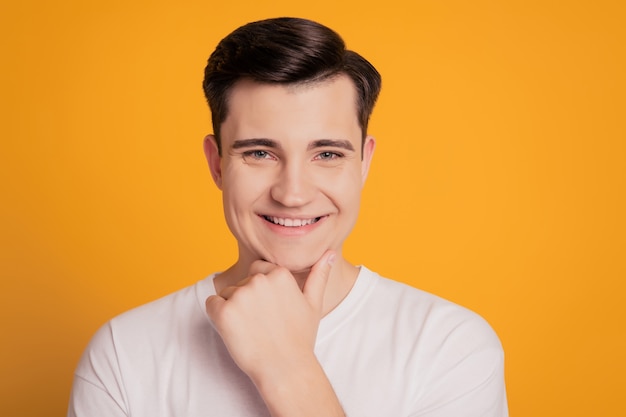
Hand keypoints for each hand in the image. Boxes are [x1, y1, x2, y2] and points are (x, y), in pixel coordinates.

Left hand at [205, 251, 335, 381]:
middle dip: (247, 300)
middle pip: (242, 282)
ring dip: (233, 309)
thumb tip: (331, 253)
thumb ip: (319, 275)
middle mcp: (259, 280)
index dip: (262, 292)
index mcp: (279, 274)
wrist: (285, 370)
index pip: (258, 270)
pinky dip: (217, 316)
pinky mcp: (224, 312)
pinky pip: (211, 304)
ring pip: (227, 294)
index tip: (271, 311)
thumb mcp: (313, 304)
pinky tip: (235, 331)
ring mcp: (240, 295)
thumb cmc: (300, 338)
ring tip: (252, 330)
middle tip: (262, 324)